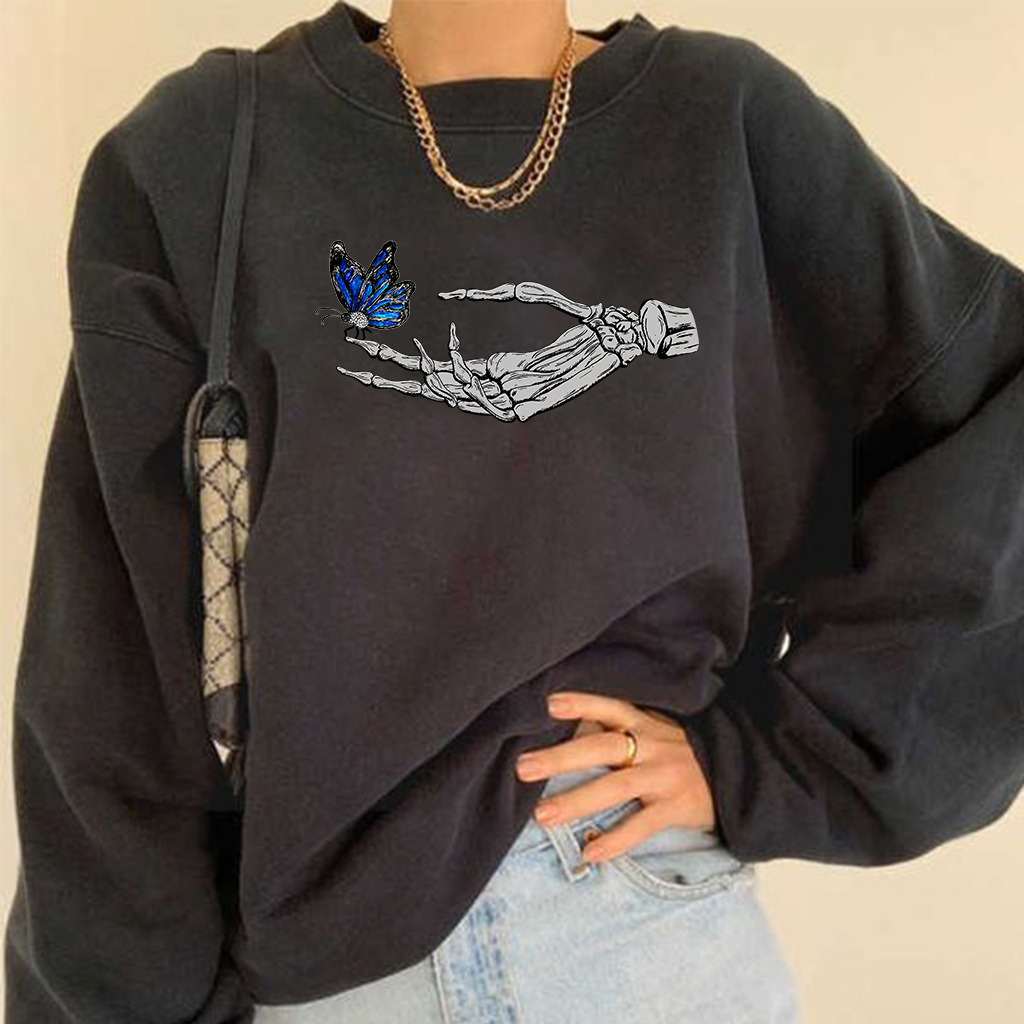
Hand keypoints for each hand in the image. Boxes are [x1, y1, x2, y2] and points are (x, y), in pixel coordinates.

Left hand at [515, 691, 716, 862]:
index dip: (581, 703)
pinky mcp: (677, 808)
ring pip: (615, 788)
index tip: (548, 704)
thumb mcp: (657, 733)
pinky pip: (641, 826)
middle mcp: (653, 747)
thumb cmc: (684, 754)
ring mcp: (664, 778)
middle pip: (602, 748)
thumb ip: (620, 731)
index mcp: (646, 725)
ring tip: (542, 815)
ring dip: (576, 802)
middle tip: (522, 768)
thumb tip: (571, 729)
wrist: (742, 775)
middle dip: (560, 758)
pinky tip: (589, 853)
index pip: (610, 708)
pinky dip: (614, 841)